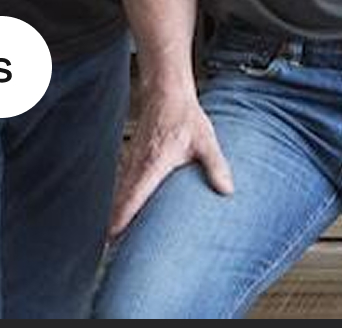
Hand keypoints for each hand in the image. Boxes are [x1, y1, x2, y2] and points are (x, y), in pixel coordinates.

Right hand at [106, 85, 232, 237]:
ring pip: (119, 192)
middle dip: (115, 224)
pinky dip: (120, 199)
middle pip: (120, 200)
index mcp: (153, 164)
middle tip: (114, 249)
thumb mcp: (205, 140)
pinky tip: (124, 210)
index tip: (114, 237)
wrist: (166, 93)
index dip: (122, 218)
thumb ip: (216, 165)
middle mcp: (137, 165)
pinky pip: (122, 183)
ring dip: (117, 212)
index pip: (132, 197)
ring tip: (116, 237)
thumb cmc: (184, 116)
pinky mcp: (133, 158)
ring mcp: (131, 161)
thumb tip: (227, 189)